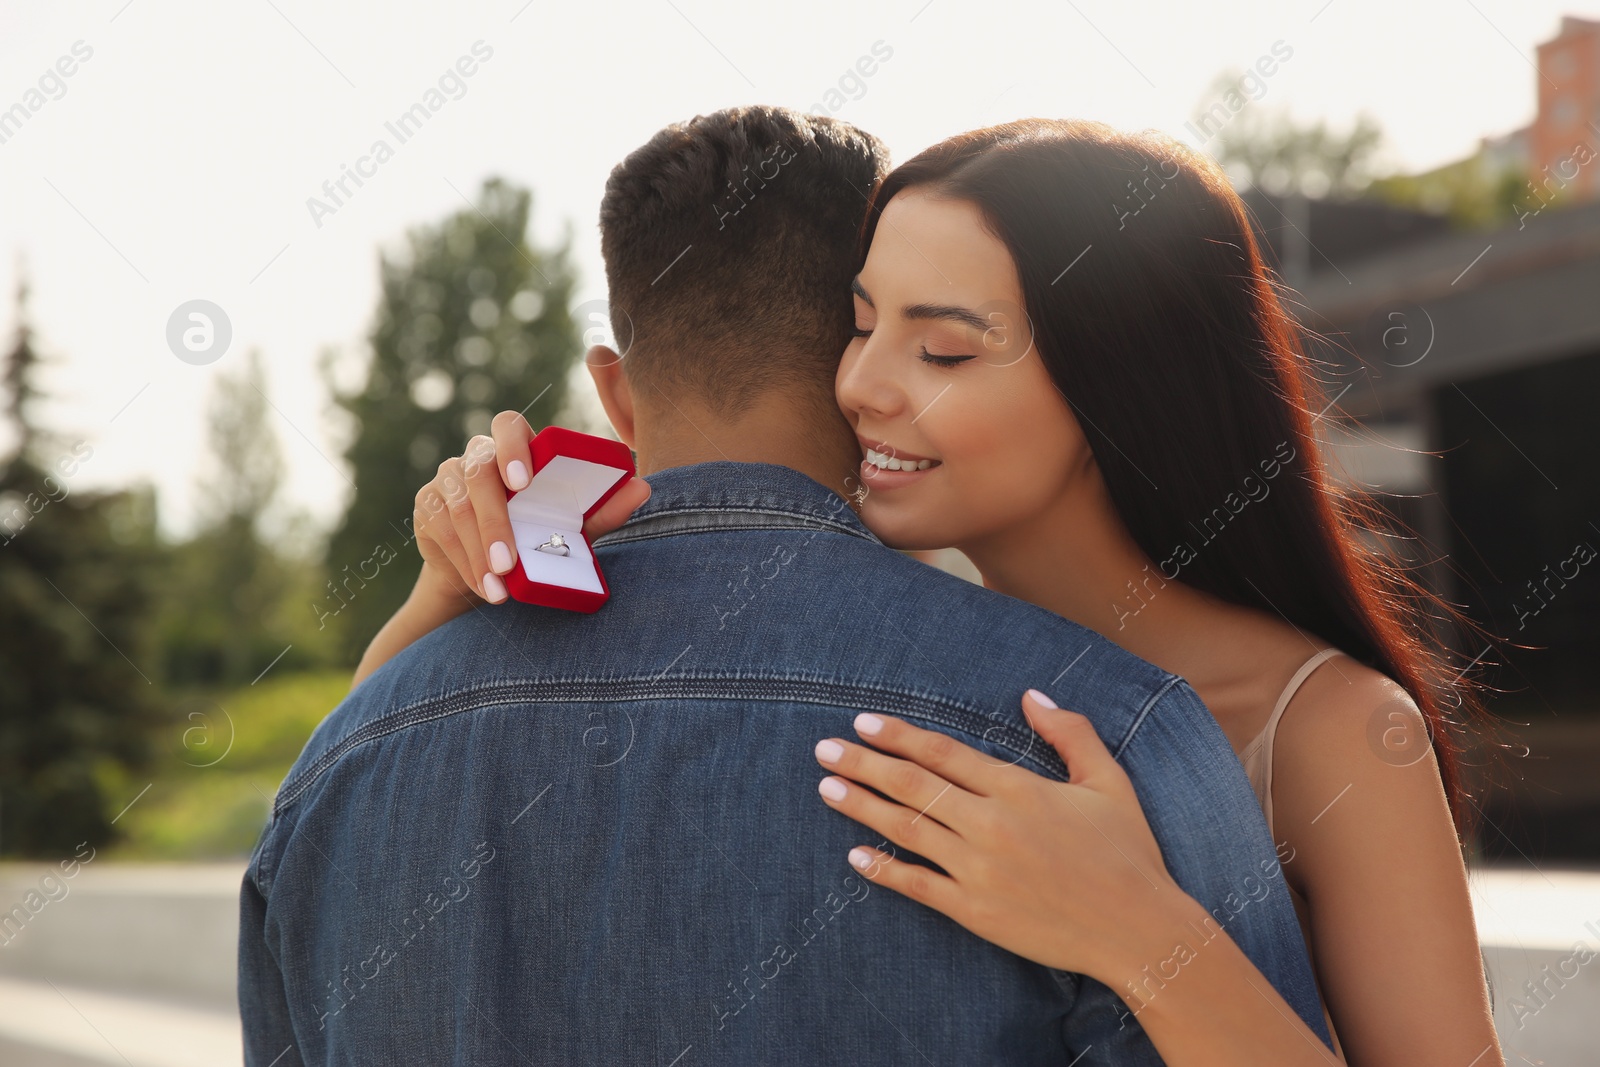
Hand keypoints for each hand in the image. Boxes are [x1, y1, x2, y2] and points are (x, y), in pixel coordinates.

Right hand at [411, 411, 650, 604]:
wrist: (489, 574)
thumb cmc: (538, 538)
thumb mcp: (572, 527)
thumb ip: (603, 508)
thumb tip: (643, 487)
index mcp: (516, 450)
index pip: (508, 424)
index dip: (512, 446)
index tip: (523, 482)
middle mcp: (477, 457)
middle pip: (478, 471)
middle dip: (494, 520)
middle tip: (509, 561)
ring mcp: (447, 480)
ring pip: (458, 508)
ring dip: (480, 551)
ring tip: (501, 586)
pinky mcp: (427, 507)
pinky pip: (442, 531)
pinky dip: (465, 563)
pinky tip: (485, 587)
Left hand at [813, 688, 1191, 979]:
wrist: (1140, 929)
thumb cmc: (1128, 854)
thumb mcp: (1109, 782)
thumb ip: (1070, 733)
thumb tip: (1032, 695)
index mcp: (1018, 788)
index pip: (943, 753)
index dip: (900, 735)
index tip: (864, 721)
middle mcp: (991, 824)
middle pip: (913, 786)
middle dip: (865, 763)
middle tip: (823, 748)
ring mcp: (979, 870)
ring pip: (907, 830)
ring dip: (862, 807)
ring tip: (827, 787)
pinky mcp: (976, 911)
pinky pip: (919, 886)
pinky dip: (884, 870)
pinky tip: (855, 857)